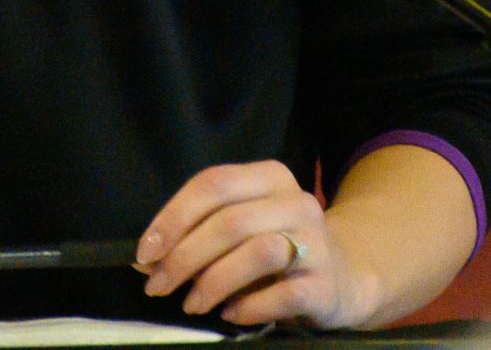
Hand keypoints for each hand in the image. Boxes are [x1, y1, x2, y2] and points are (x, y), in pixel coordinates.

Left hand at [135, 161, 371, 329]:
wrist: (344, 277)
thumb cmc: (278, 247)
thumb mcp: (244, 225)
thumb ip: (201, 231)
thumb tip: (147, 258)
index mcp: (270, 176)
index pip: (213, 184)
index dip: (173, 216)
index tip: (146, 251)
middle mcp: (295, 201)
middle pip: (229, 221)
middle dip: (185, 256)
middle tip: (158, 284)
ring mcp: (316, 242)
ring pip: (257, 252)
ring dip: (214, 281)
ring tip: (192, 303)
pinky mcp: (326, 284)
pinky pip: (282, 294)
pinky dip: (249, 306)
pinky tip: (230, 314)